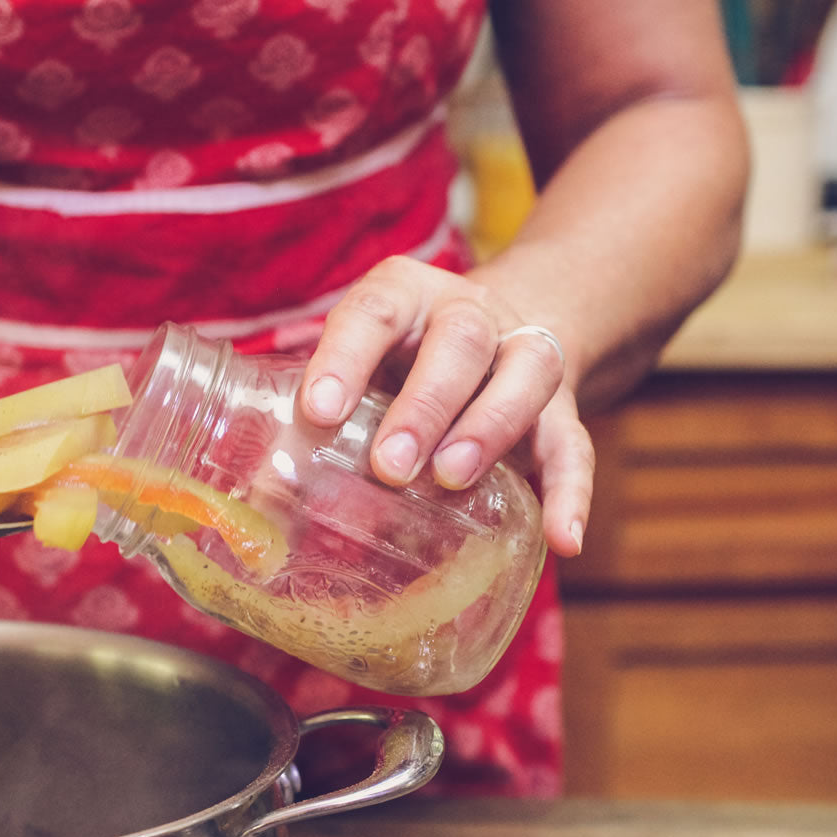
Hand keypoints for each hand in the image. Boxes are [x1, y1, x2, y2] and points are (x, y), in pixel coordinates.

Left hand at [298, 255, 593, 557]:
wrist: (496, 334)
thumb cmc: (399, 363)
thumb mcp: (358, 368)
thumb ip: (317, 422)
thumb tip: (262, 506)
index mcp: (405, 296)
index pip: (374, 311)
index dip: (345, 358)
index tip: (317, 412)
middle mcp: (470, 314)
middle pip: (459, 341)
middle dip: (424, 404)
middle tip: (389, 466)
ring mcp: (522, 355)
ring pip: (526, 374)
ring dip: (489, 429)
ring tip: (452, 481)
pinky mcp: (562, 409)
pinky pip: (575, 444)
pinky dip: (572, 492)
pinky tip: (561, 539)